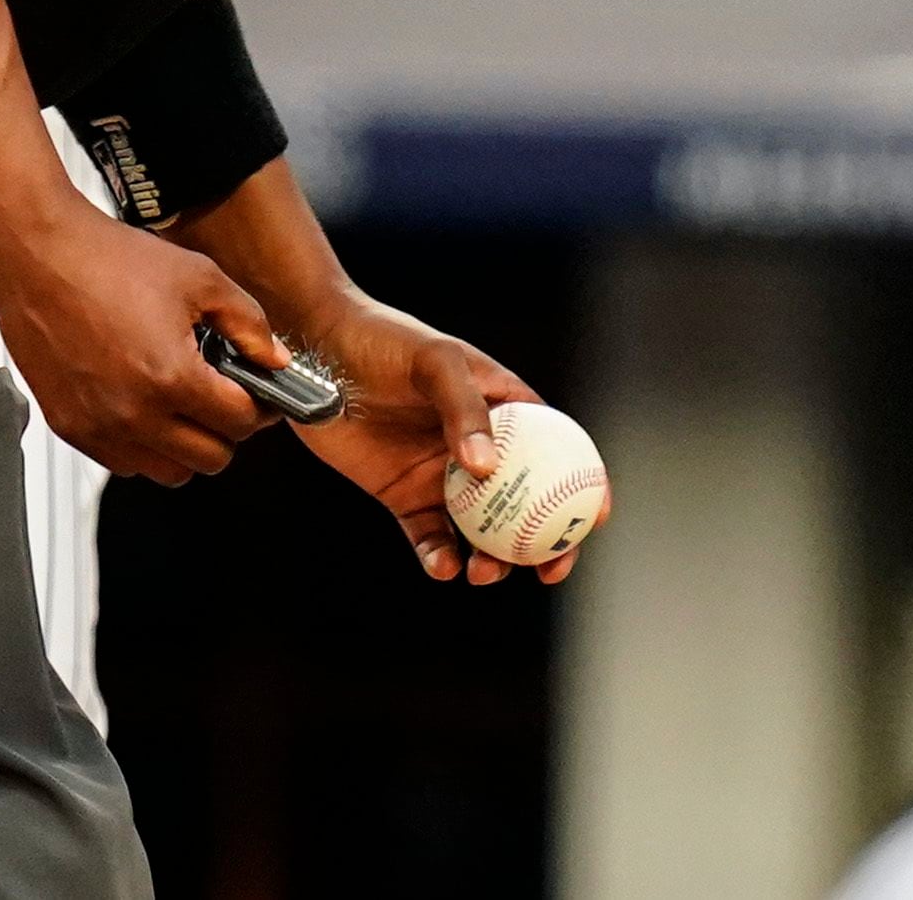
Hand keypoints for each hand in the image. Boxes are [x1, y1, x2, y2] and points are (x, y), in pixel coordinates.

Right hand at [0, 206, 275, 485]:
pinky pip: (123, 463)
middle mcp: (134, 414)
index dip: (260, 407)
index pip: (240, 423)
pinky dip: (143, 446)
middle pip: (210, 459)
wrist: (39, 255)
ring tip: (183, 404)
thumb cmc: (111, 259)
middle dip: (227, 430)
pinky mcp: (70, 428)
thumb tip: (275, 360)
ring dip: (186, 446)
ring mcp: (98, 427)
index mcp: (172, 377)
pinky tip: (145, 404)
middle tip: (225, 400)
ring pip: (168, 472)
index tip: (259, 395)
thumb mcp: (200, 278)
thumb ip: (249, 323)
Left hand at [284, 292, 559, 586]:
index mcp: (505, 408)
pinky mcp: (403, 496)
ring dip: (493, 559)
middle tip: (547, 571)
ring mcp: (443, 475)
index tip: (593, 520)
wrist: (318, 353)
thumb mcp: (436, 361)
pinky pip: (430, 538)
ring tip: (483, 571)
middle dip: (545, 544)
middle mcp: (480, 447)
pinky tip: (442, 565)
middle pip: (528, 504)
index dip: (585, 486)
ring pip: (482, 531)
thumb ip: (464, 409)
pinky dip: (440, 558)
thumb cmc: (386, 341)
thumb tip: (487, 469)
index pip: (559, 449)